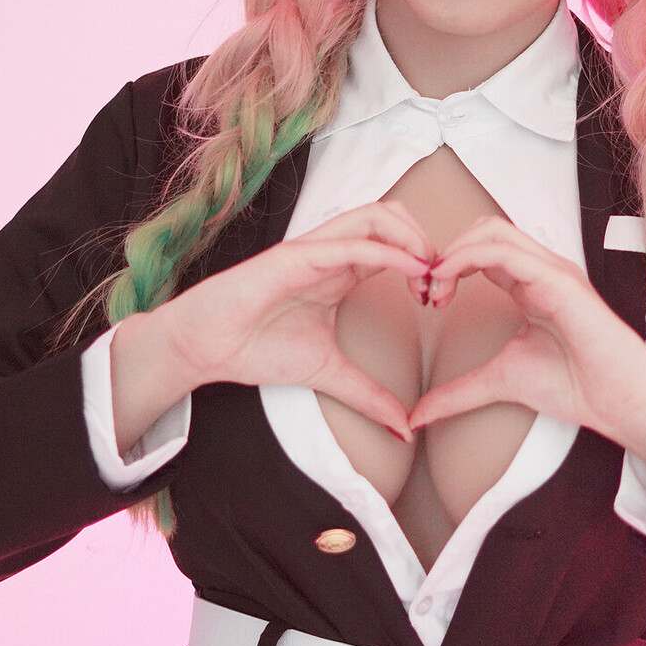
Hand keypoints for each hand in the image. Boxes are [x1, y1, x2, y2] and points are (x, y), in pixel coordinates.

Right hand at [115, 203, 433, 439]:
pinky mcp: (295, 255)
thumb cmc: (256, 348)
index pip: (398, 243)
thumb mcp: (327, 373)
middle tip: (442, 285)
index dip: (429, 263)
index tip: (442, 299)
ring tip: (432, 274)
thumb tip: (405, 428)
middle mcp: (332, 250)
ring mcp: (313, 248)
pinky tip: (413, 268)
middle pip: (395, 217)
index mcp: (342, 268)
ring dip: (414, 239)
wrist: (203, 348)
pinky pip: (350, 242)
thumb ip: (368, 395)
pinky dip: (388, 250)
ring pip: (377, 216)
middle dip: (429, 242)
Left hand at [406, 218, 645, 482]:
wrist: (620, 403)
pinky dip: (467, 258)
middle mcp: (542, 268)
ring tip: (435, 288)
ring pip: (491, 231)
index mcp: (530, 284)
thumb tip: (417, 415)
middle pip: (483, 229)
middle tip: (426, 291)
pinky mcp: (558, 279)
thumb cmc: (575, 386)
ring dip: (452, 252)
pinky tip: (448, 282)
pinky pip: (504, 251)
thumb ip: (457, 392)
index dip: (446, 266)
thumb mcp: (499, 382)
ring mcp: (552, 269)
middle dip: (446, 251)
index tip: (427, 299)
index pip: (481, 250)